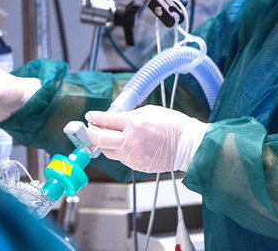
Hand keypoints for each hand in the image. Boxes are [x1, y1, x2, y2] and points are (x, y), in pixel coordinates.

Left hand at [85, 105, 208, 172]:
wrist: (187, 145)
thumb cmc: (172, 125)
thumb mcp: (148, 111)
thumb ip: (129, 116)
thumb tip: (114, 120)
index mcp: (134, 123)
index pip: (106, 121)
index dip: (95, 118)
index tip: (90, 116)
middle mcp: (130, 140)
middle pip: (100, 139)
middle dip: (92, 133)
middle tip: (90, 128)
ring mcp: (133, 155)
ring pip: (108, 152)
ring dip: (103, 143)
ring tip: (104, 136)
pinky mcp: (136, 165)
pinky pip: (121, 158)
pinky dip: (117, 151)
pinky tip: (122, 144)